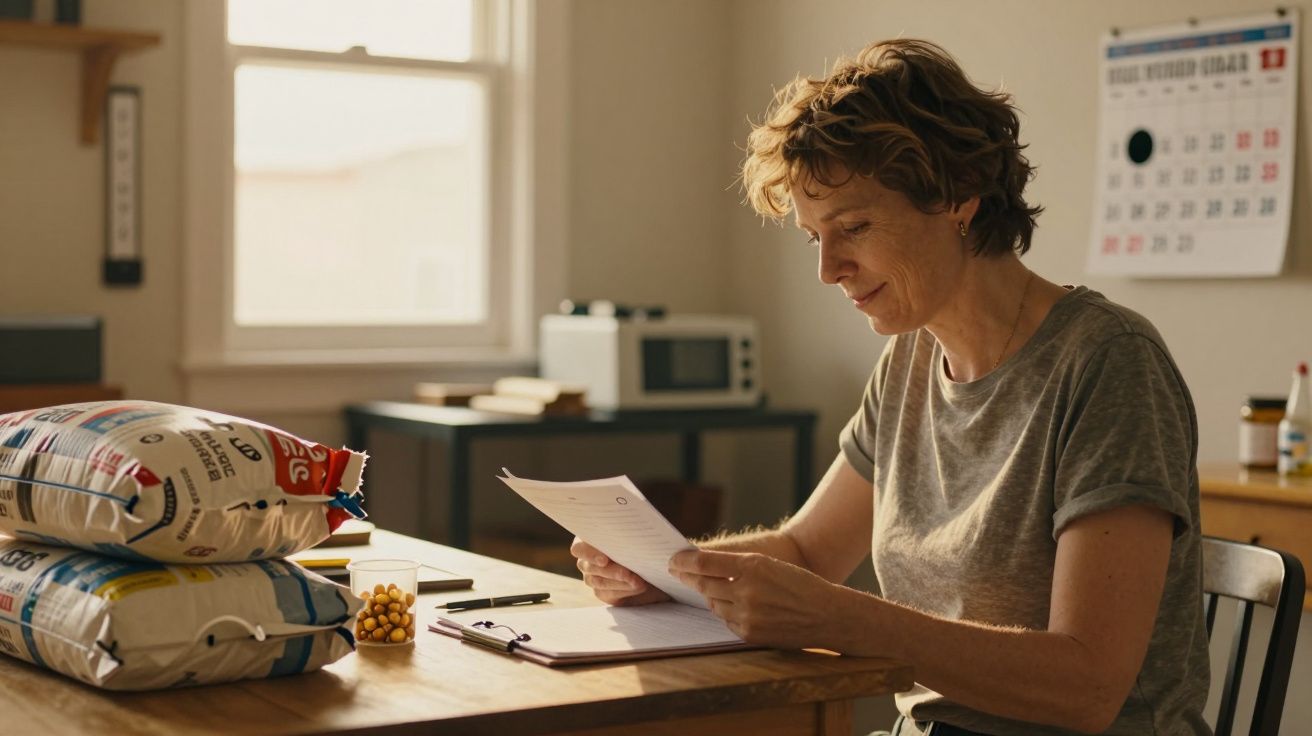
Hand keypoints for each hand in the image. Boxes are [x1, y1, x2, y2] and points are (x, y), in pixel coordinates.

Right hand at [571, 537, 670, 605]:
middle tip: (628, 573)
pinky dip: (625, 590)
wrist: (650, 562)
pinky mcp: (602, 592)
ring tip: (638, 581)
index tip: (605, 560)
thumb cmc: (639, 542)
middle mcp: (586, 560)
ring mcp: (592, 577)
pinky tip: (638, 586)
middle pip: (590, 567)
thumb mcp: (634, 537)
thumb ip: (628, 536)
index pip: (579, 548)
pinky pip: (609, 593)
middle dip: (612, 571)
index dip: (590, 554)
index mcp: (588, 540)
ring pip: (600, 582)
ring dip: (621, 582)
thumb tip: (632, 538)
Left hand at [668, 549, 840, 647]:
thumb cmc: (798, 584)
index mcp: (753, 566)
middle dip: (688, 579)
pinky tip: (735, 607)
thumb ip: (737, 565)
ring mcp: (747, 614)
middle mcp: (747, 590)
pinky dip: (726, 613)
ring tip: (710, 589)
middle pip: (703, 584)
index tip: (672, 561)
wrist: (826, 614)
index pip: (704, 563)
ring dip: (710, 596)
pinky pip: (725, 621)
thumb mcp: (769, 565)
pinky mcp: (749, 634)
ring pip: (713, 603)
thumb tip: (701, 566)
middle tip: (676, 573)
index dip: (684, 562)